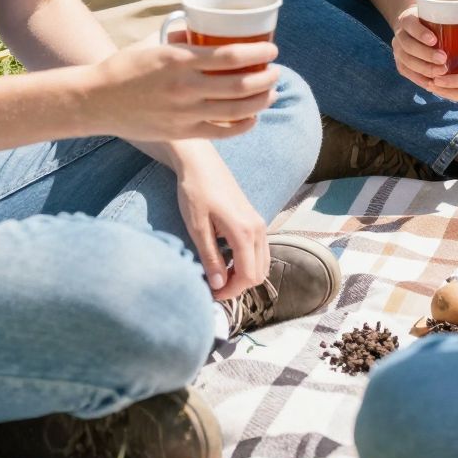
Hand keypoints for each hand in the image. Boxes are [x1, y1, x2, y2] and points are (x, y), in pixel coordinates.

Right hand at [86, 30, 278, 141]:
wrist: (96, 101)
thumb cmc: (125, 68)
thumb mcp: (154, 45)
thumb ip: (182, 39)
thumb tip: (203, 30)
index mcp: (179, 60)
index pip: (231, 56)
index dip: (258, 53)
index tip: (272, 50)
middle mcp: (185, 87)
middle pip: (240, 85)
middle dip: (266, 78)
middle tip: (276, 71)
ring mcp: (184, 113)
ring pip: (235, 110)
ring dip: (260, 101)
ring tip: (271, 92)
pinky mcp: (181, 132)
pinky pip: (221, 132)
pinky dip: (242, 125)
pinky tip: (252, 117)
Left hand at [176, 148, 269, 296]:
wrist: (200, 163)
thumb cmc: (195, 192)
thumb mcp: (197, 227)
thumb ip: (211, 258)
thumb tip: (219, 285)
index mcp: (245, 232)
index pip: (248, 276)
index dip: (230, 292)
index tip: (211, 294)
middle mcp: (258, 229)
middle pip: (259, 273)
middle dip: (238, 285)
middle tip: (214, 286)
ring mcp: (259, 223)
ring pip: (262, 263)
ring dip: (244, 274)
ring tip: (219, 273)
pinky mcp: (255, 219)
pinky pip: (259, 250)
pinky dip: (247, 261)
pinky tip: (226, 258)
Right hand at [393, 3, 448, 91]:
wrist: (414, 27)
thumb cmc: (432, 19)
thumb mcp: (437, 13)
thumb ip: (450, 18)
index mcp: (406, 18)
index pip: (410, 24)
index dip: (420, 33)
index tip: (435, 40)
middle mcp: (399, 34)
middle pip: (408, 46)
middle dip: (425, 54)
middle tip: (444, 59)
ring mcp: (398, 50)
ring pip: (407, 61)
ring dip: (424, 68)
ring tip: (442, 72)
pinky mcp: (400, 63)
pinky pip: (408, 73)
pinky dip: (420, 79)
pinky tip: (433, 83)